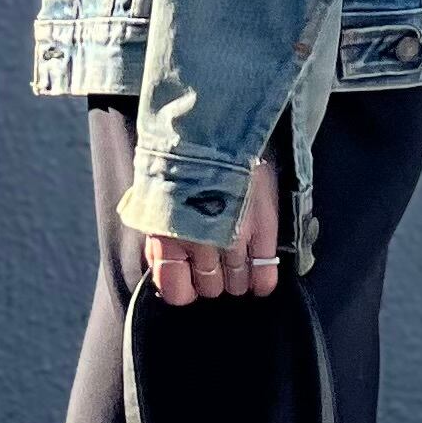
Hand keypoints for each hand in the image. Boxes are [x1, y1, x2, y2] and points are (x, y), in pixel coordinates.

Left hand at [140, 164, 280, 305]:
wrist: (214, 130)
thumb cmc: (181, 165)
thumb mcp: (157, 203)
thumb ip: (162, 238)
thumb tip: (168, 270)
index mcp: (168, 237)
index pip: (176, 291)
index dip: (184, 288)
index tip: (188, 279)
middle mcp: (200, 244)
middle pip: (210, 287)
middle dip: (211, 278)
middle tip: (214, 261)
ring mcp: (234, 239)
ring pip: (237, 284)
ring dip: (236, 277)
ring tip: (236, 259)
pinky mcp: (262, 230)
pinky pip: (264, 275)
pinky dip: (262, 280)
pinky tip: (258, 277)